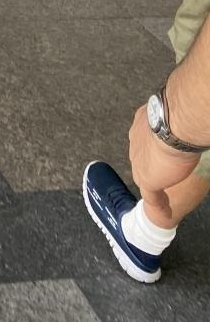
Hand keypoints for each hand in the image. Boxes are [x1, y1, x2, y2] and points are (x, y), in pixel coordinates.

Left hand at [128, 102, 199, 219]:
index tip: (160, 150)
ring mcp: (139, 161)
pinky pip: (151, 196)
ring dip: (154, 182)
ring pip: (145, 174)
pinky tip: (165, 210)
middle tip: (164, 172)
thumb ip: (175, 119)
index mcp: (141, 123)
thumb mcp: (174, 113)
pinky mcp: (146, 178)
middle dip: (150, 162)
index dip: (152, 145)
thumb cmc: (178, 114)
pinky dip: (159, 203)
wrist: (172, 126)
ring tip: (162, 193)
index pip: (144, 136)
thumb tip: (189, 114)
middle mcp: (135, 141)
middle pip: (142, 155)